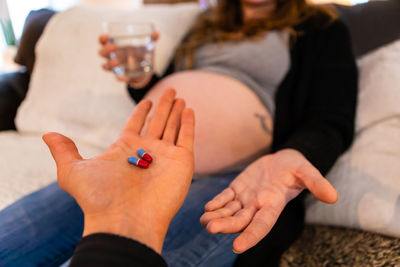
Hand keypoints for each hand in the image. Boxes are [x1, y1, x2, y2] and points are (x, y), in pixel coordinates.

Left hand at [43, 89, 194, 253]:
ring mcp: (166, 157)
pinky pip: (187, 138)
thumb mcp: (73, 171)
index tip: (147, 100)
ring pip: (173, 127)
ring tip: (179, 96)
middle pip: (158, 122)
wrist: (124, 220)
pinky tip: (189, 110)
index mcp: (125, 149)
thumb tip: (48, 135)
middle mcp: (147, 151)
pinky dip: (189, 124)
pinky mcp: (182, 162)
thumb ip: (64, 151)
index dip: (142, 111)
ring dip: (177, 112)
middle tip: (170, 90)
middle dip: (164, 106)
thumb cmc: (98, 197)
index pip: (136, 124)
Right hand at [98, 32, 159, 87]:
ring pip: (105, 66)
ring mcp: (116, 67)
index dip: (102, 39)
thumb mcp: (146, 45)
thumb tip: (157, 33)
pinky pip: (118, 78)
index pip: (103, 41)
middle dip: (105, 50)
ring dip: (109, 64)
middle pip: (101, 53)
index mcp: (115, 45)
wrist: (144, 69)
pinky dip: (121, 78)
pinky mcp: (122, 76)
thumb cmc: (140, 52)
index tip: (106, 36)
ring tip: (117, 62)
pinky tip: (127, 78)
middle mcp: (112, 56)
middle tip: (113, 48)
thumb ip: (152, 38)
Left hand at [200, 149, 337, 252]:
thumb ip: (316, 183)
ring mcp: (246, 198)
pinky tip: (207, 208)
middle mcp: (258, 205)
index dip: (251, 236)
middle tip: (210, 228)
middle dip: (226, 225)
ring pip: (230, 211)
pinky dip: (216, 203)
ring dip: (217, 217)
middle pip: (240, 220)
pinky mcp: (238, 188)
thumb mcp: (307, 171)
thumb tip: (333, 196)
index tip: (238, 246)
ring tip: (204, 221)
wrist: (284, 161)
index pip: (262, 225)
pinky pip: (225, 198)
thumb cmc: (297, 167)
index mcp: (273, 204)